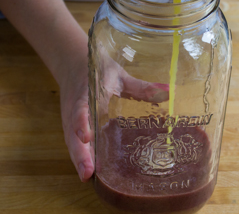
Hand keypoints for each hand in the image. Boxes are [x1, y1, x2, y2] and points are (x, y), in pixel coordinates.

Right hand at [59, 53, 168, 182]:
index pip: (81, 108)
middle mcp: (74, 108)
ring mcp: (69, 118)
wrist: (71, 61)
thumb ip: (142, 87)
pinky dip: (78, 156)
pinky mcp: (70, 125)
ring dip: (78, 158)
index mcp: (87, 92)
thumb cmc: (97, 69)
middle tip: (88, 172)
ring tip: (87, 177)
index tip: (86, 137)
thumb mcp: (120, 76)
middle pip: (73, 132)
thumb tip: (169, 91)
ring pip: (71, 141)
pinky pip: (72, 142)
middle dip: (80, 153)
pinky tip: (87, 171)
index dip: (81, 123)